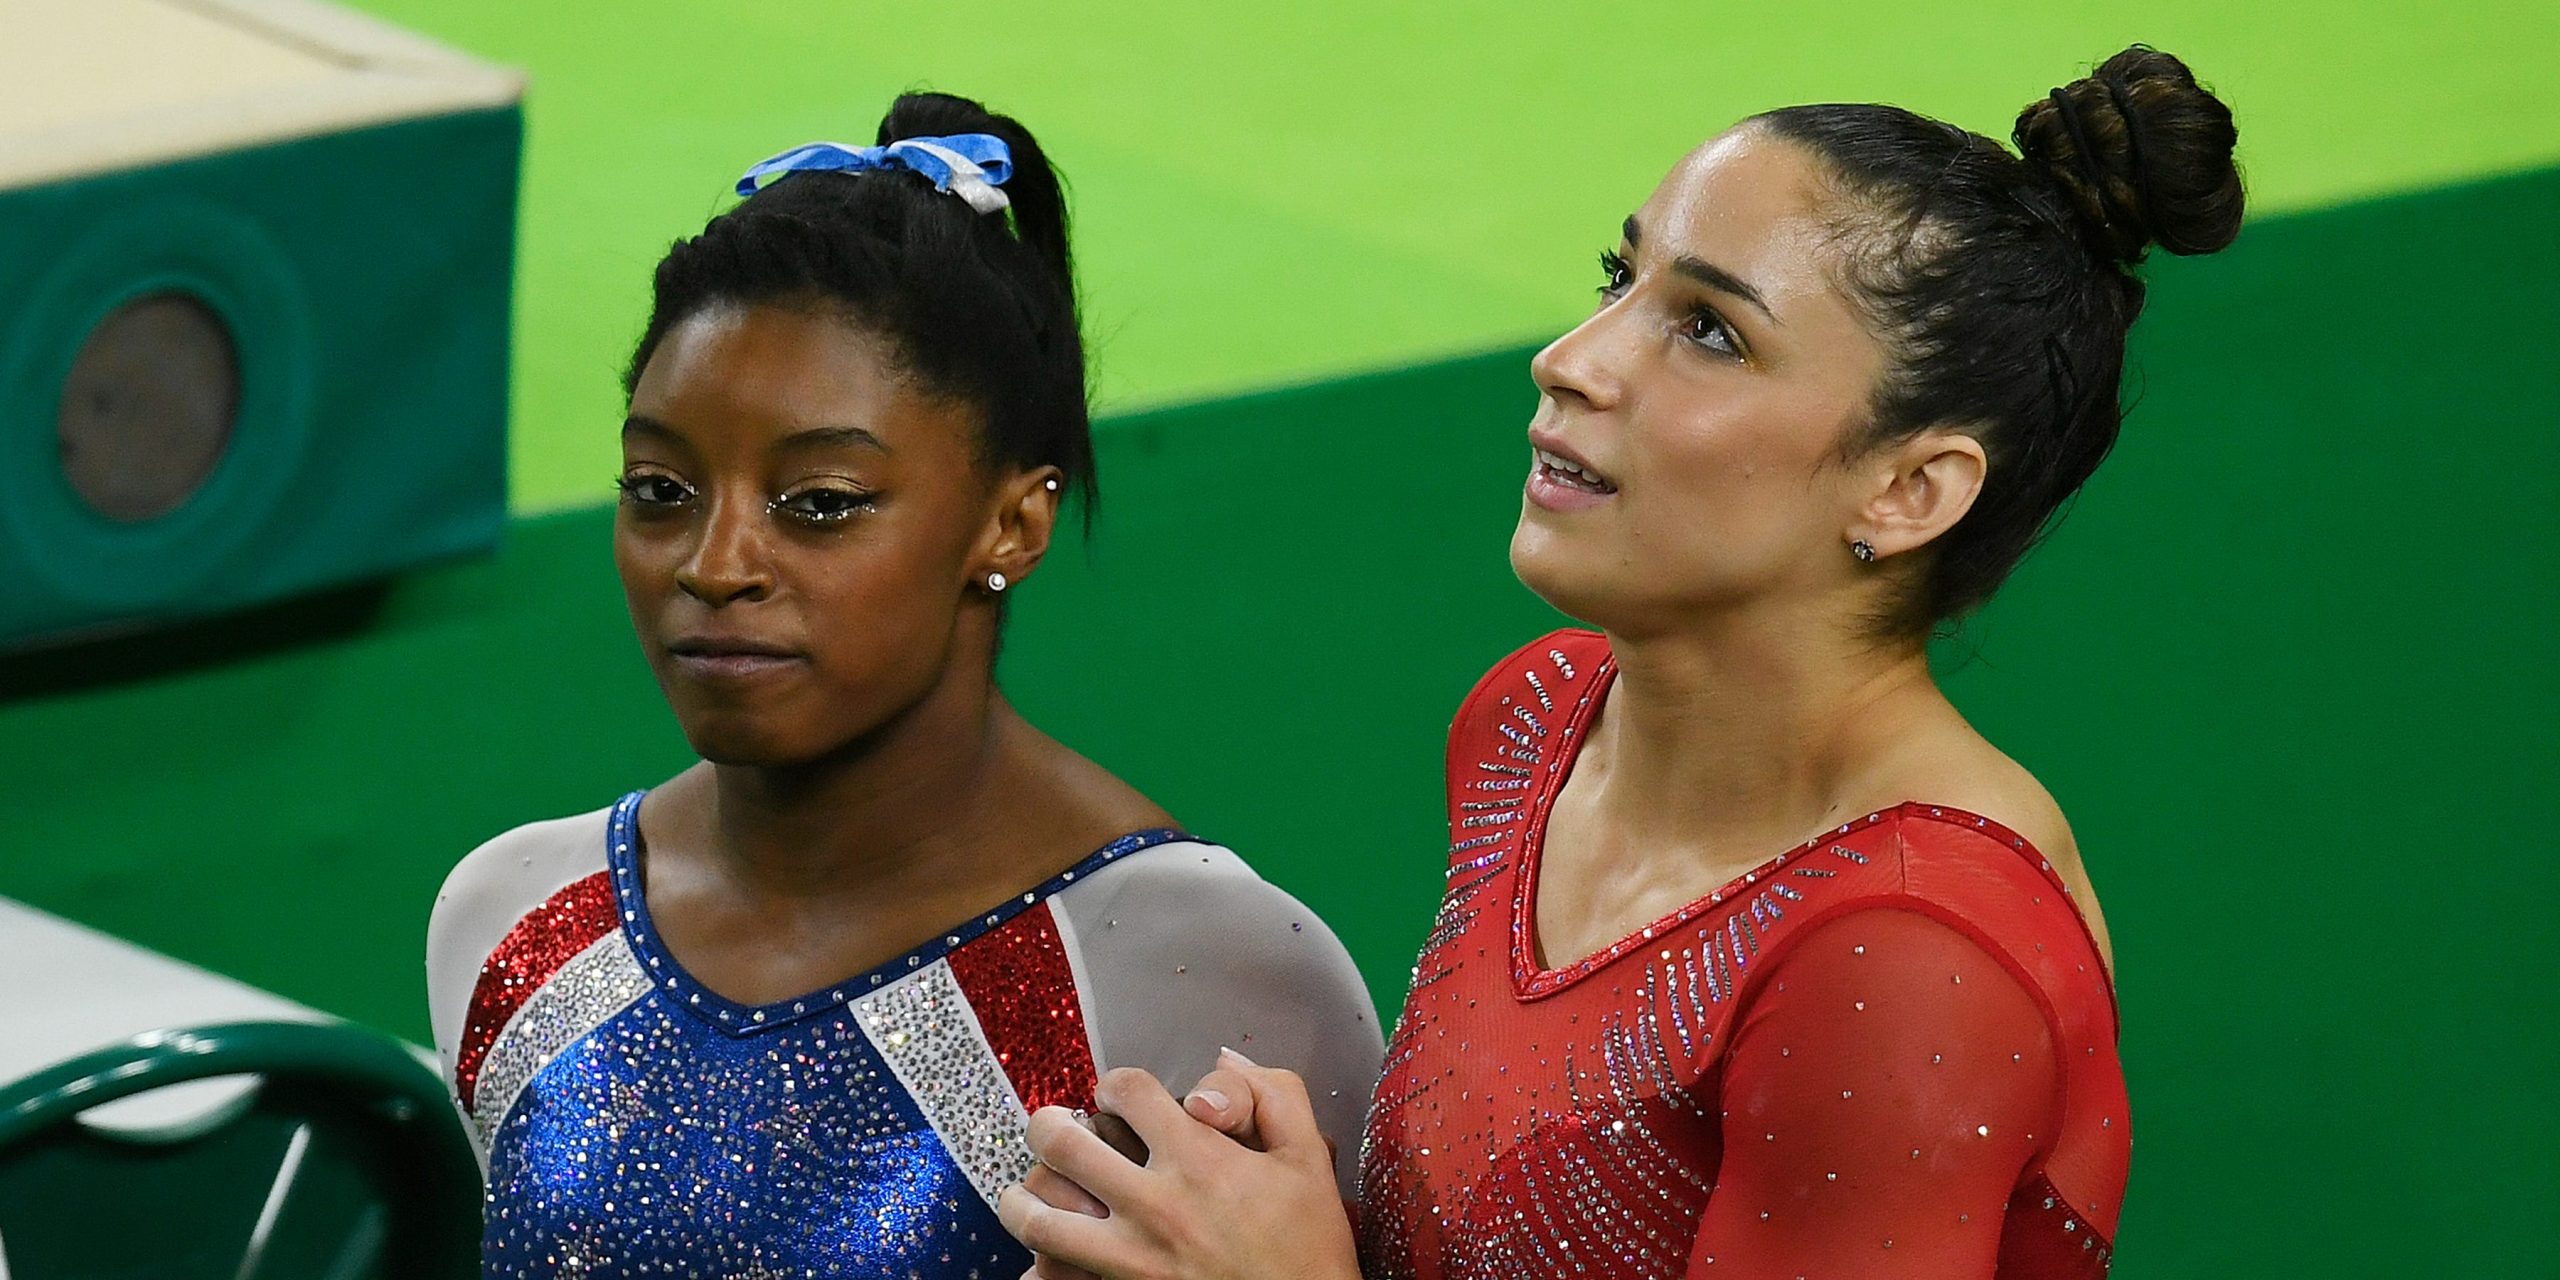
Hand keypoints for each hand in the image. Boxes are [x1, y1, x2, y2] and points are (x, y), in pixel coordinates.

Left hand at [999, 1057, 1360, 1279]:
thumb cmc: (1310, 1244)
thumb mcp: (1310, 1158)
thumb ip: (1274, 1096)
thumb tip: (1225, 1059)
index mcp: (1199, 1157)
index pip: (1126, 1090)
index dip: (1115, 1085)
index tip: (1118, 1099)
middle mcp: (1156, 1203)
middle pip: (1063, 1142)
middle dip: (1048, 1124)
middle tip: (1054, 1128)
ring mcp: (1133, 1256)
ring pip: (1039, 1217)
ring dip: (1024, 1195)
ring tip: (1029, 1187)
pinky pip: (1054, 1274)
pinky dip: (1038, 1265)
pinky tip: (1044, 1254)